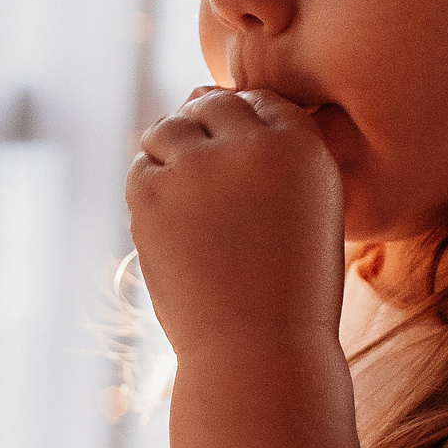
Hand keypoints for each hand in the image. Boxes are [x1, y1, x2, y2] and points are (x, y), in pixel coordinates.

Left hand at [128, 88, 346, 359]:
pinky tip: (171, 222)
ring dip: (172, 151)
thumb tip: (196, 93)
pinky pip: (141, 167)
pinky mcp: (152, 196)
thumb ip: (268, 150)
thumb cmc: (290, 286)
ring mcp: (197, 168)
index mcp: (303, 146)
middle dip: (206, 131)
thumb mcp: (307, 208)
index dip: (248, 129)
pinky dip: (150, 186)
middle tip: (208, 186)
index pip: (264, 102)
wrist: (260, 353)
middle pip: (213, 104)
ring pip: (169, 127)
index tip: (244, 170)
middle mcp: (250, 146)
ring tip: (189, 201)